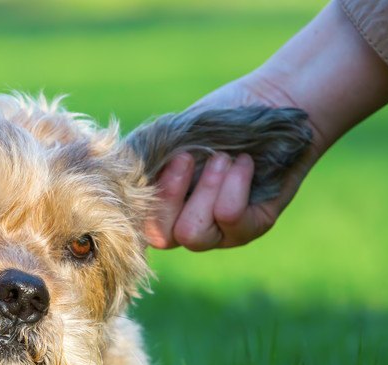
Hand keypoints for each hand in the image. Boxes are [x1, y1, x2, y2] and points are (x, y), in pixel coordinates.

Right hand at [146, 74, 319, 250]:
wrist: (272, 104)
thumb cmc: (218, 118)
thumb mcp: (172, 136)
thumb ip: (143, 159)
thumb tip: (115, 175)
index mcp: (161, 205)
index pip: (138, 225)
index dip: (149, 199)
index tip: (170, 159)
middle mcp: (186, 225)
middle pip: (161, 237)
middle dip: (173, 193)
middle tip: (191, 157)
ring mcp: (218, 233)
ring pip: (193, 234)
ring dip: (206, 189)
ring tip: (223, 158)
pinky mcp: (251, 228)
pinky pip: (229, 218)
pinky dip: (234, 185)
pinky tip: (244, 163)